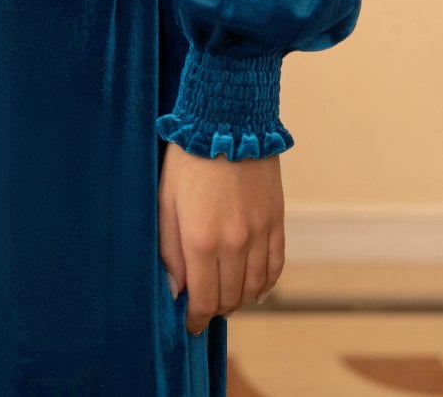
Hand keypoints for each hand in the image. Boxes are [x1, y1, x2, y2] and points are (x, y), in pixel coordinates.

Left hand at [157, 139, 285, 335]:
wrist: (227, 118)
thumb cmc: (188, 158)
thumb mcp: (166, 201)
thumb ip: (169, 250)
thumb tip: (176, 290)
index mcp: (201, 239)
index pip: (204, 300)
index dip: (196, 319)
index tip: (191, 325)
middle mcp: (234, 242)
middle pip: (230, 298)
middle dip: (216, 309)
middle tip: (205, 308)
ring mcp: (259, 231)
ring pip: (255, 287)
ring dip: (240, 299)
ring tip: (227, 297)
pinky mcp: (276, 219)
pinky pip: (276, 265)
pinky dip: (266, 283)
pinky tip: (255, 288)